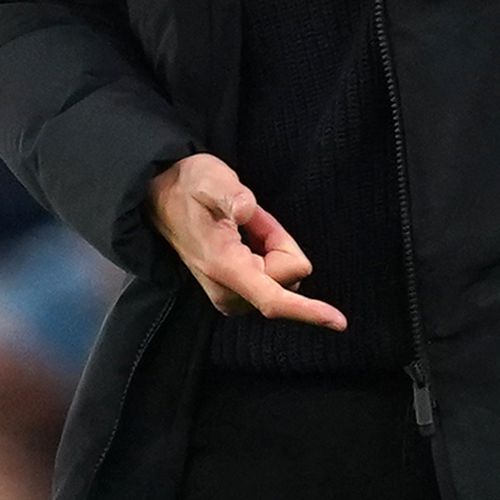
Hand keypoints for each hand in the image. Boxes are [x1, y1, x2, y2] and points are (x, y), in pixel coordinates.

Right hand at [148, 151, 346, 330]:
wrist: (160, 199)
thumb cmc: (188, 187)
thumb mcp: (209, 178)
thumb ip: (230, 193)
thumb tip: (245, 209)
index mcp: (224, 268)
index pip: (272, 299)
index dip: (307, 310)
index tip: (338, 321)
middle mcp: (228, 292)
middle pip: (288, 275)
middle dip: (278, 243)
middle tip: (249, 218)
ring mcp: (231, 296)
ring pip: (283, 275)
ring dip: (271, 247)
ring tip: (241, 226)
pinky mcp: (236, 295)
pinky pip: (274, 275)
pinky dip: (266, 252)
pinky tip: (243, 236)